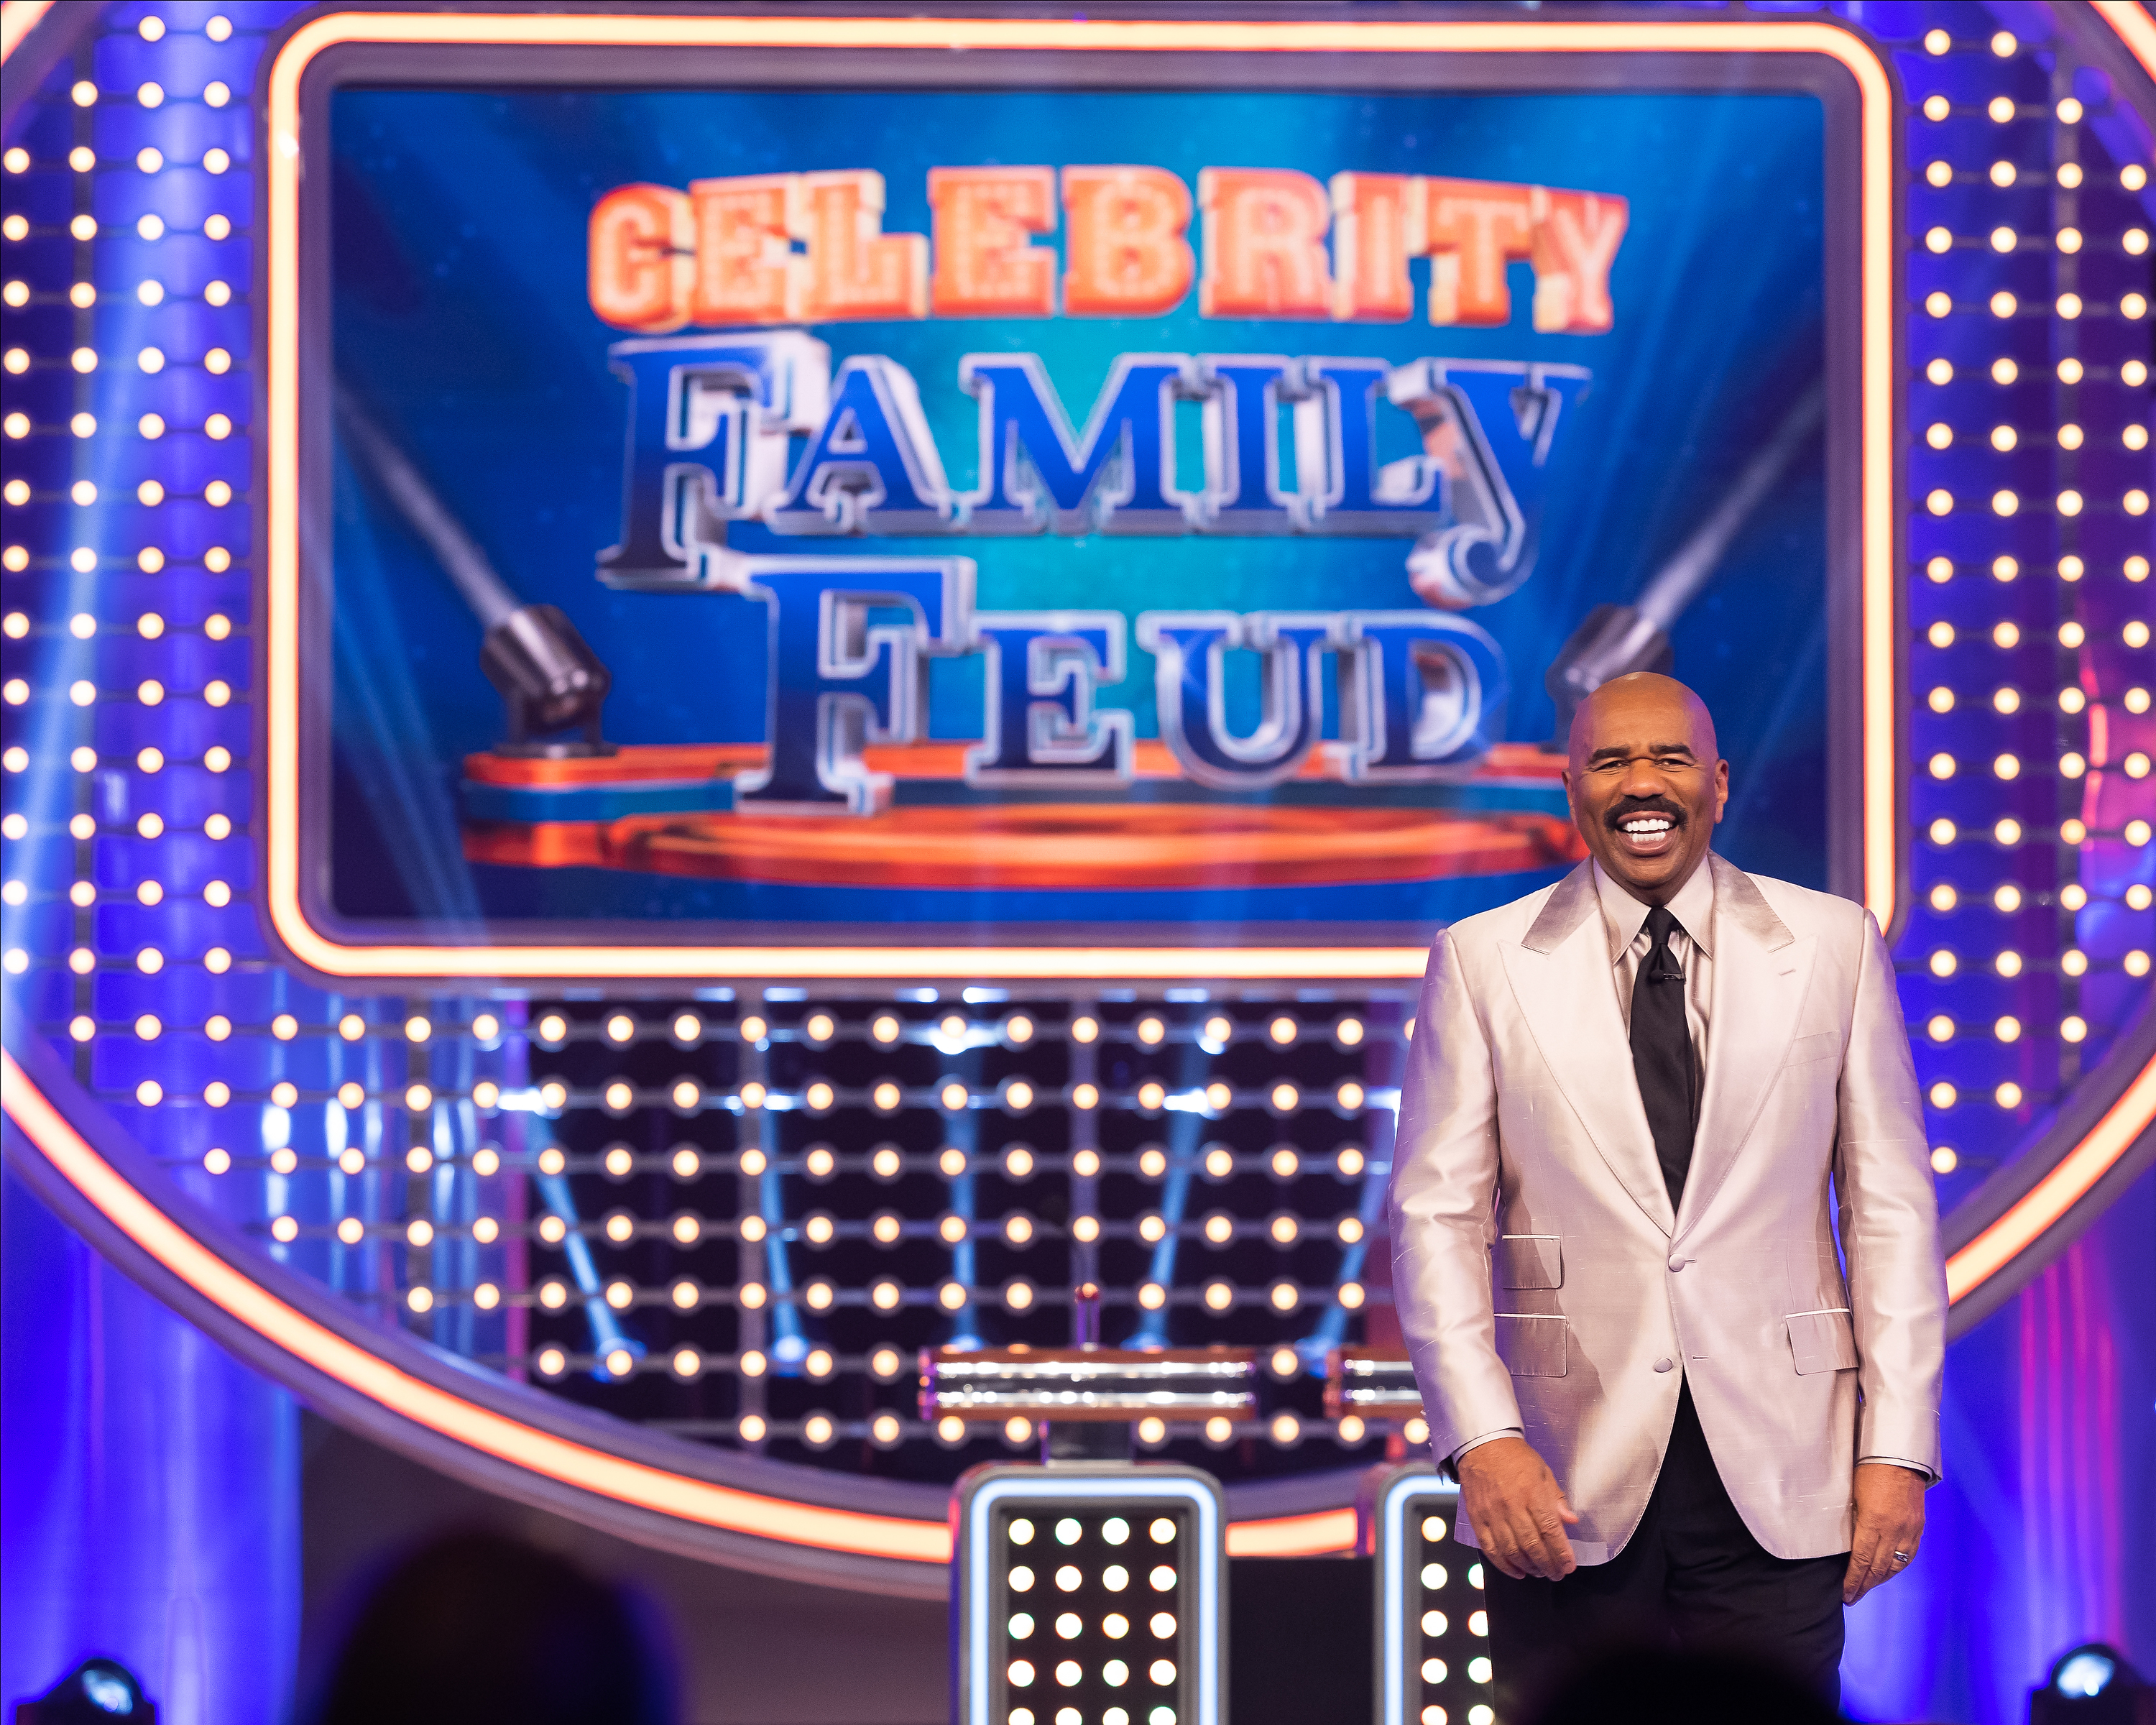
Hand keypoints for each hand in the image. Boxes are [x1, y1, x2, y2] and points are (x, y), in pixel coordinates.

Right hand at [1457, 1437, 1579, 1580]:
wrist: (1481, 1444)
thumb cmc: (1514, 1456)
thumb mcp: (1543, 1471)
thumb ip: (1556, 1498)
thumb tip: (1570, 1521)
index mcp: (1532, 1493)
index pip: (1550, 1531)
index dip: (1561, 1553)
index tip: (1569, 1566)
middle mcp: (1512, 1506)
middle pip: (1532, 1546)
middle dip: (1548, 1565)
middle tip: (1557, 1573)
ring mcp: (1492, 1514)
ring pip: (1512, 1551)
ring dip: (1529, 1567)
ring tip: (1540, 1572)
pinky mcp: (1477, 1518)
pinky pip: (1490, 1548)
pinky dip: (1504, 1564)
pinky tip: (1517, 1571)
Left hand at [1843, 1462, 1926, 1603]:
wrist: (1900, 1456)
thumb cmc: (1869, 1470)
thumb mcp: (1854, 1495)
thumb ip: (1854, 1521)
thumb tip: (1849, 1543)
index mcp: (1874, 1522)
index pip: (1861, 1560)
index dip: (1853, 1580)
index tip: (1845, 1594)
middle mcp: (1894, 1531)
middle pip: (1878, 1568)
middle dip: (1864, 1585)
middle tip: (1852, 1598)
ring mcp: (1909, 1530)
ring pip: (1895, 1565)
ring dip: (1880, 1580)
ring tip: (1867, 1588)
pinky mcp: (1918, 1527)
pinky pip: (1908, 1555)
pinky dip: (1896, 1567)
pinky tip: (1887, 1572)